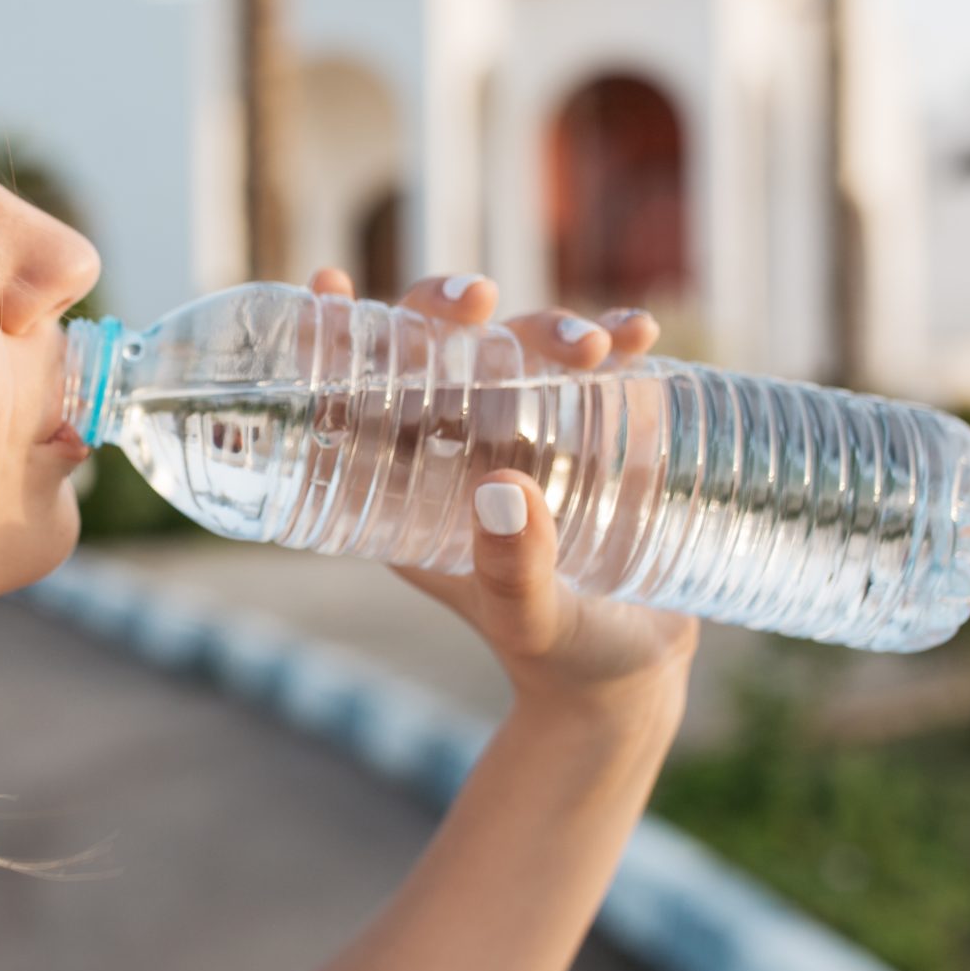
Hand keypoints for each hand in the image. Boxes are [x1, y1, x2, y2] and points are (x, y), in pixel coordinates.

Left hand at [307, 267, 699, 712]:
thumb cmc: (558, 658)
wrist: (627, 683)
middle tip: (477, 301)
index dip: (339, 342)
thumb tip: (503, 489)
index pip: (356, 402)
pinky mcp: (589, 437)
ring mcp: (523, 438)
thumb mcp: (528, 619)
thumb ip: (512, 570)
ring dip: (544, 328)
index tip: (329, 287)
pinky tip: (640, 334)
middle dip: (445, 311)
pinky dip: (616, 344)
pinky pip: (593, 373)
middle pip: (432, 354)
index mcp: (405, 491)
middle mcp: (456, 453)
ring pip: (513, 351)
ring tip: (595, 346)